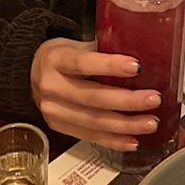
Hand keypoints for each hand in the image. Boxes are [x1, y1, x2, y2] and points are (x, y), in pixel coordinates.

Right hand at [30, 37, 160, 150]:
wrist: (31, 73)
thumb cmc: (62, 56)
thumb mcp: (76, 44)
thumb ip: (103, 48)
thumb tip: (143, 51)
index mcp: (56, 59)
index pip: (83, 63)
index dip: (110, 66)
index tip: (137, 66)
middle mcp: (52, 86)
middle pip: (93, 97)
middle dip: (127, 101)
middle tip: (153, 99)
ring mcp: (53, 111)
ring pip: (94, 122)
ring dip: (126, 125)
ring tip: (151, 122)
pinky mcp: (59, 127)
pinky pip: (90, 137)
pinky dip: (114, 140)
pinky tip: (134, 140)